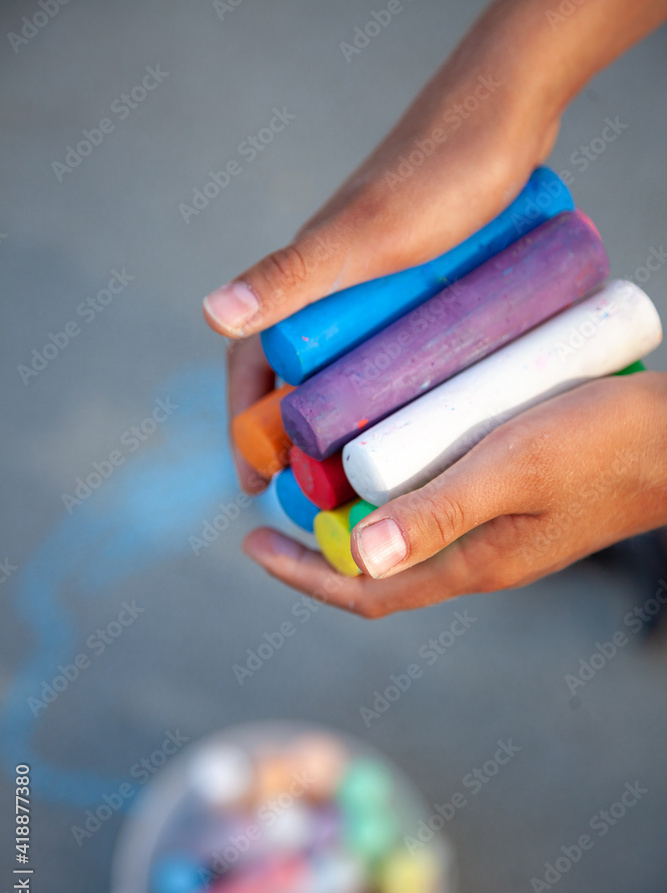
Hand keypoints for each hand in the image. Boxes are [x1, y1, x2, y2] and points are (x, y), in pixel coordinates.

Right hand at [206, 32, 561, 491]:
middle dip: (302, 436)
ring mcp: (376, 280)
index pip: (252, 365)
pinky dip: (395, 379)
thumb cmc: (442, 172)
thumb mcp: (368, 238)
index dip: (246, 428)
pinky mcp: (419, 273)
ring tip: (374, 465)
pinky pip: (394, 342)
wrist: (509, 110)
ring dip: (351, 412)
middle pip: (303, 375)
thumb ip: (292, 272)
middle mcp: (331, 283)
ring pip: (351, 361)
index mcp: (304, 281)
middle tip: (322, 490)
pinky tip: (424, 406)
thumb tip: (212, 314)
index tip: (253, 483)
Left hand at [242, 374, 666, 616]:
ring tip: (321, 466)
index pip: (366, 591)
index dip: (304, 574)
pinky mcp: (516, 501)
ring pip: (407, 531)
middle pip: (380, 566)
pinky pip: (438, 502)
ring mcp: (499, 532)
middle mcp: (479, 558)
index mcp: (471, 565)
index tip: (253, 543)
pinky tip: (393, 440)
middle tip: (281, 493)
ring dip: (358, 509)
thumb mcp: (512, 468)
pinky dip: (400, 481)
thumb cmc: (603, 446)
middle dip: (322, 541)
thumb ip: (440, 512)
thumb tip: (358, 557)